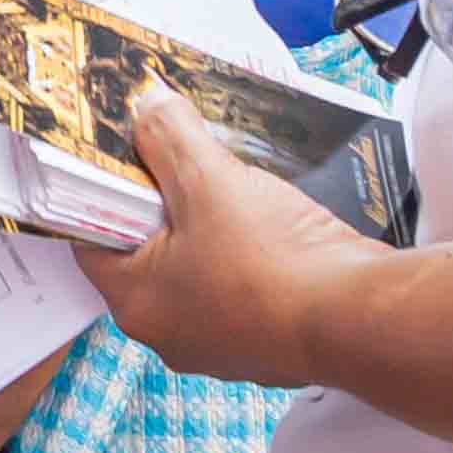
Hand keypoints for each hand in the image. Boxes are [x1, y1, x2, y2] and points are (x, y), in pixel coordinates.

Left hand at [75, 85, 381, 389]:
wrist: (359, 316)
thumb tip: (148, 108)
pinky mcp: (266, 342)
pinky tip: (267, 222)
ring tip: (229, 185)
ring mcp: (221, 345)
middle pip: (147, 251)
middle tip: (181, 160)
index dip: (105, 191)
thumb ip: (169, 137)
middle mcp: (170, 334)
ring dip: (211, 227)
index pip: (93, 238)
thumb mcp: (208, 180)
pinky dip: (249, 254)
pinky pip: (242, 286)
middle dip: (165, 203)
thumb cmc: (274, 261)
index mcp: (135, 303)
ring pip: (198, 267)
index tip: (123, 156)